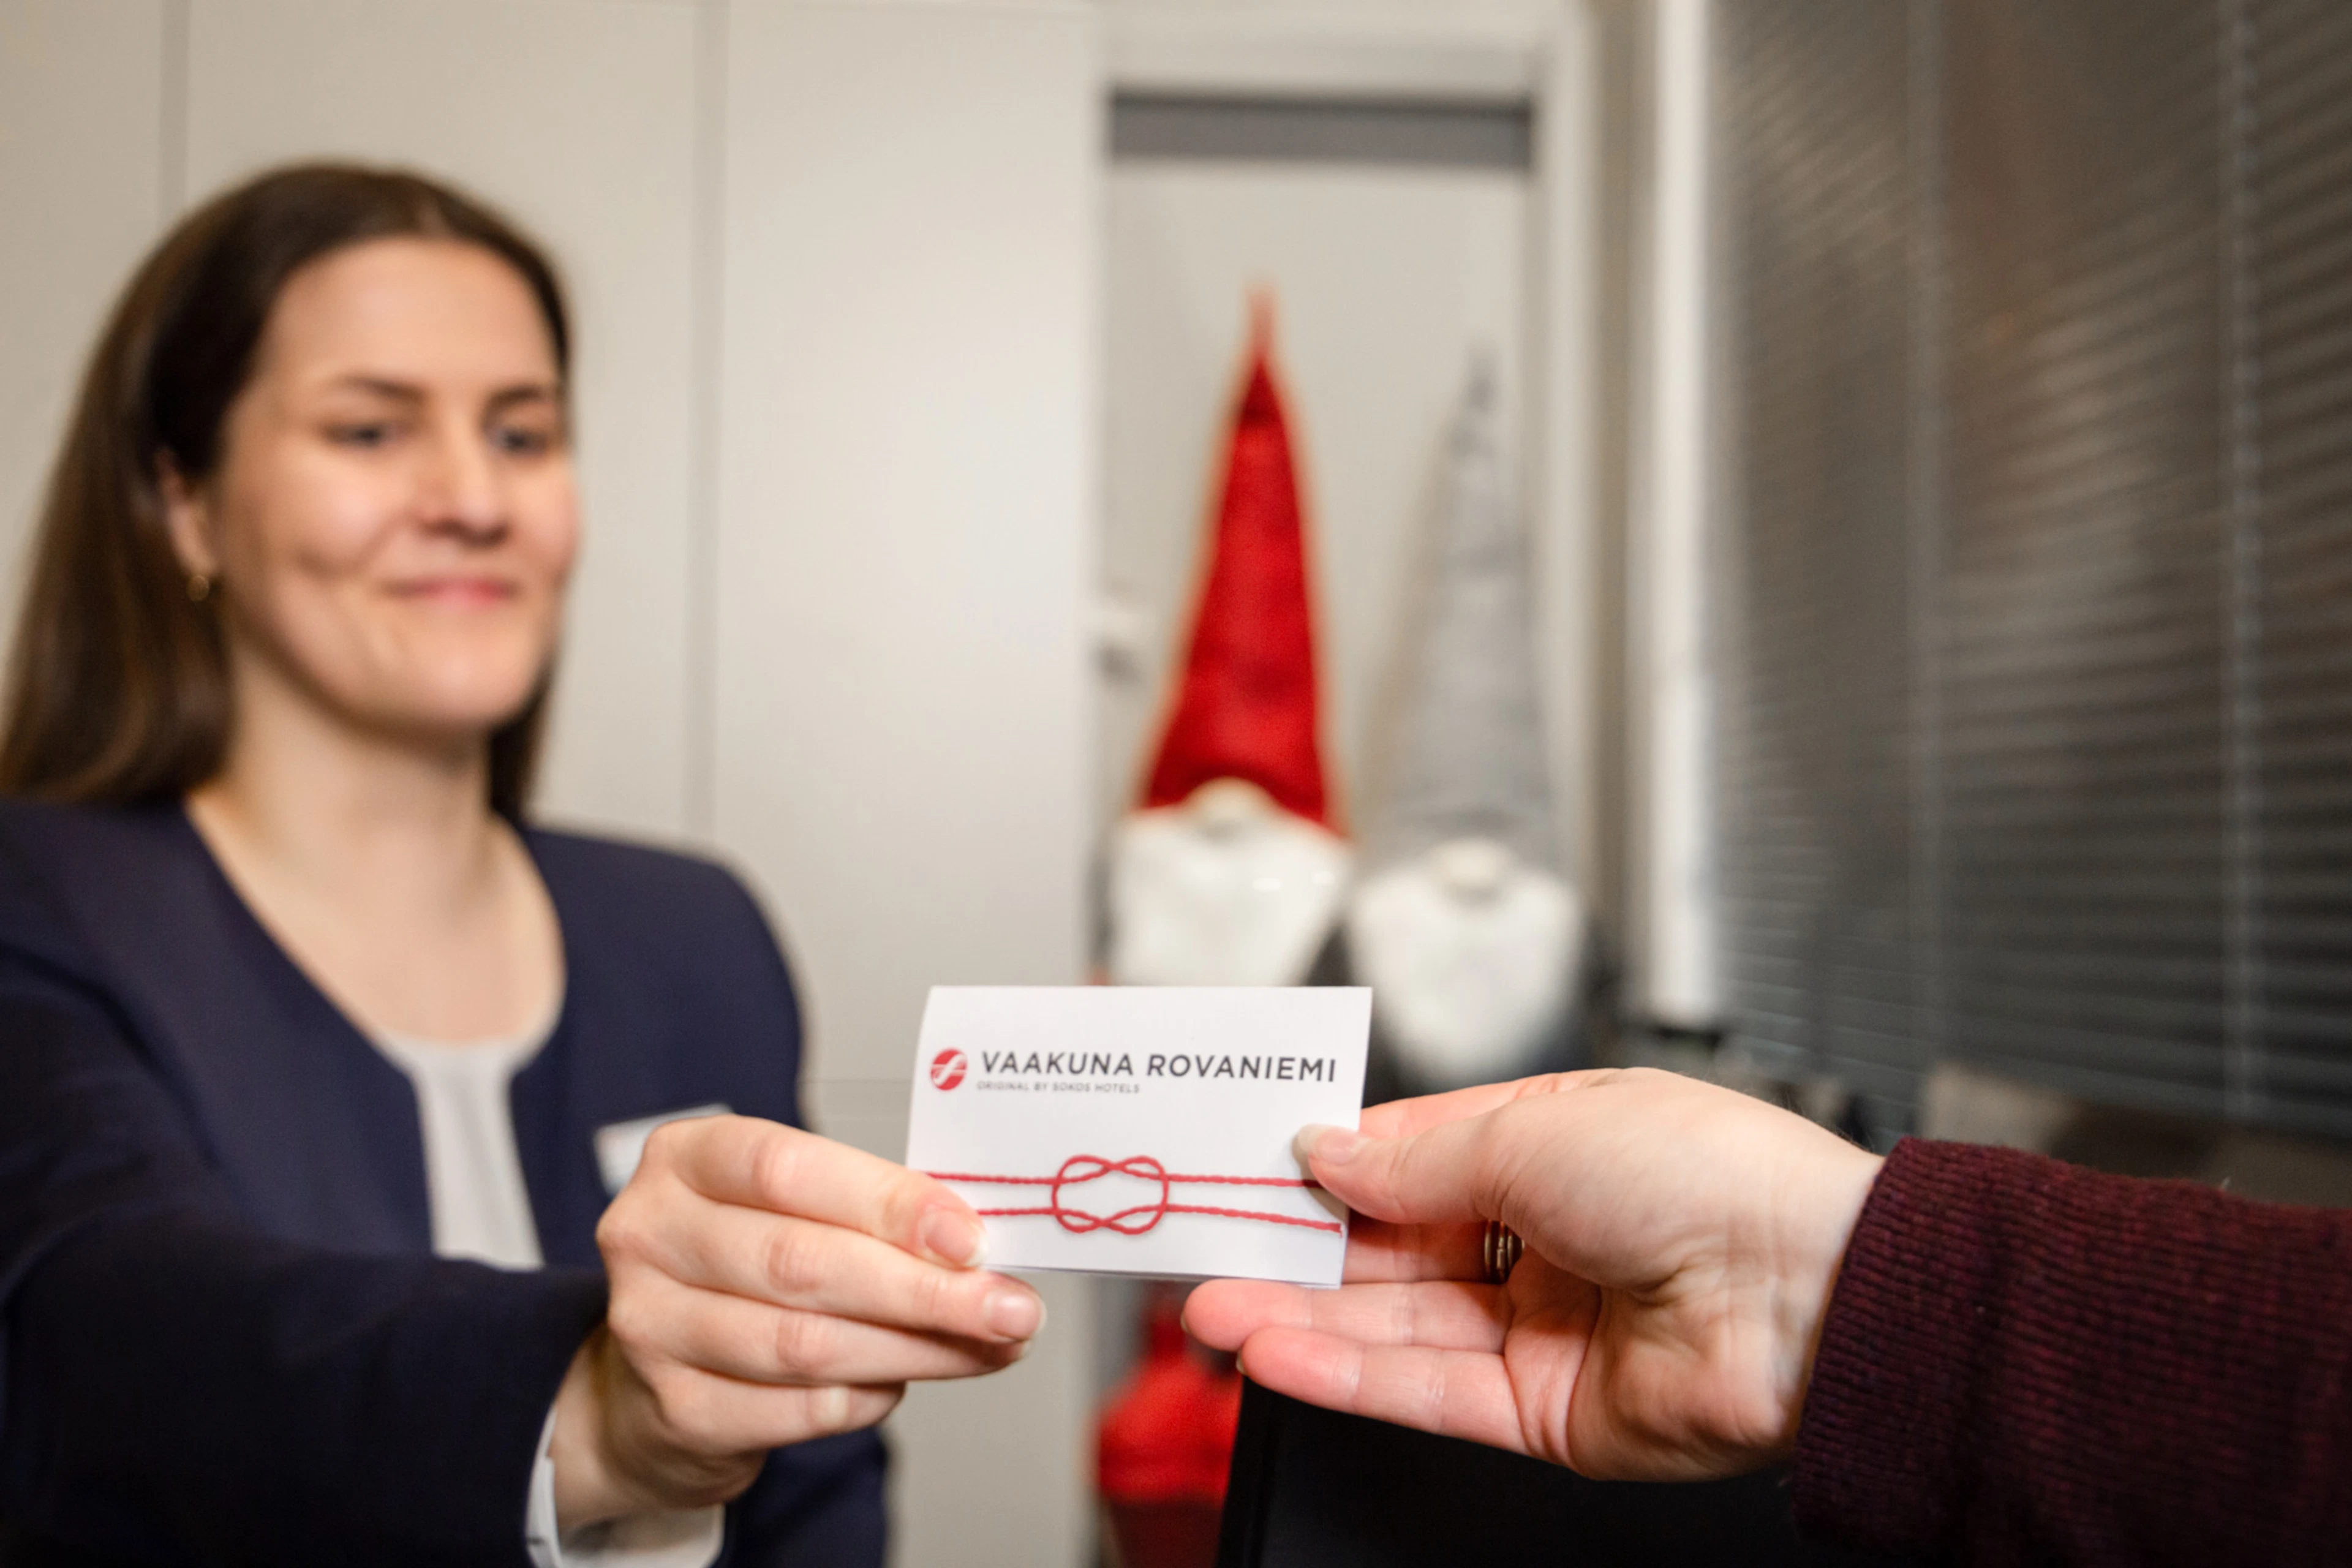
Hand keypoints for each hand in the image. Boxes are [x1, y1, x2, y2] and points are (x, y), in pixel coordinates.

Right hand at [553, 1115, 1042, 1526]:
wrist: (650, 1378)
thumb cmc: (742, 1269)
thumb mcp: (788, 1210)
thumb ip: (866, 1215)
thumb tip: (978, 1248)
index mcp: (684, 1160)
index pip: (788, 1169)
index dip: (888, 1203)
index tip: (971, 1237)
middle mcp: (650, 1235)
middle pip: (803, 1262)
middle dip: (925, 1290)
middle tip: (1010, 1309)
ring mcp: (651, 1328)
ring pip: (805, 1343)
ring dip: (915, 1349)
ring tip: (985, 1348)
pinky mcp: (674, 1412)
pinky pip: (797, 1409)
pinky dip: (866, 1397)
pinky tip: (902, 1383)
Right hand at [1183, 1069, 1879, 1480]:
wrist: (1812, 1291)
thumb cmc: (1710, 1174)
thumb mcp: (1534, 1130)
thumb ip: (1413, 1161)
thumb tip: (1326, 1153)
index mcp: (1554, 1148)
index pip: (1413, 1160)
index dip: (1333, 1167)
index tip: (1256, 1167)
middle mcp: (1545, 1237)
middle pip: (1394, 1251)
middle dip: (1299, 1250)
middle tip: (1210, 1246)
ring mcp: (1543, 1329)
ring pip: (1397, 1327)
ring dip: (1301, 1316)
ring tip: (1215, 1306)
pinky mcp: (1545, 1414)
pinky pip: (1428, 1393)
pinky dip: (1348, 1374)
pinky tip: (1279, 1350)